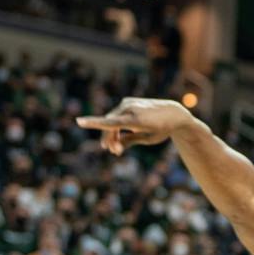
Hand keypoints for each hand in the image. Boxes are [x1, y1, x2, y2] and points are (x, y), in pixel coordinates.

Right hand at [76, 98, 192, 155]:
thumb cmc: (162, 129)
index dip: (94, 123)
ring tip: (117, 148)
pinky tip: (122, 135)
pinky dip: (116, 125)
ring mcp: (129, 103)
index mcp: (136, 121)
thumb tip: (114, 146)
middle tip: (114, 152)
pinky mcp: (128, 101)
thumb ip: (129, 141)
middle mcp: (131, 109)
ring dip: (112, 133)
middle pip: (110, 126)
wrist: (174, 112)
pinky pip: (117, 115)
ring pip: (112, 120)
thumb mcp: (147, 139)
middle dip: (110, 139)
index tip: (79, 121)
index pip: (111, 123)